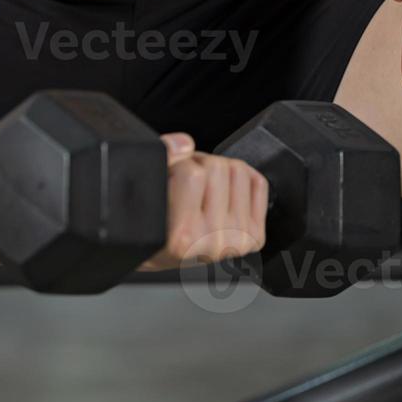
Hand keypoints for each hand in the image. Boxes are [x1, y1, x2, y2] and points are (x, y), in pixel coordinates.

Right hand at [140, 133, 268, 271]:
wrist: (161, 258)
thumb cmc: (150, 229)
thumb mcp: (143, 195)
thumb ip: (160, 162)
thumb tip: (184, 143)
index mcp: (181, 234)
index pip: (191, 172)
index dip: (177, 164)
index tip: (170, 175)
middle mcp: (211, 240)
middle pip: (218, 167)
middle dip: (198, 165)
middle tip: (185, 181)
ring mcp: (236, 240)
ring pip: (238, 171)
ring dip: (218, 171)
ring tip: (201, 187)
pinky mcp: (254, 237)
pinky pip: (258, 184)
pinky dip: (241, 179)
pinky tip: (222, 191)